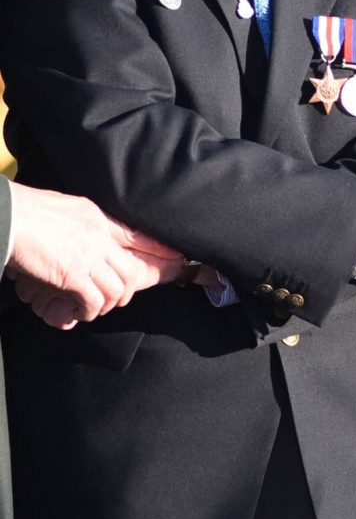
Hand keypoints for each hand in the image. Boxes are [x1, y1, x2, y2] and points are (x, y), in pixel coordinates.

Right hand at [7, 183, 188, 329]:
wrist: (7, 216)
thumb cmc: (29, 210)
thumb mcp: (70, 207)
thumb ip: (89, 221)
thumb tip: (95, 230)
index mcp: (100, 219)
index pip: (141, 237)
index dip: (161, 251)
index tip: (176, 259)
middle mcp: (100, 238)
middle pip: (133, 270)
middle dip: (131, 288)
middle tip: (118, 297)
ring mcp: (88, 258)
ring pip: (118, 288)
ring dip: (109, 303)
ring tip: (96, 306)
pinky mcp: (72, 275)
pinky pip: (95, 300)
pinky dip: (90, 310)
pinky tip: (81, 311)